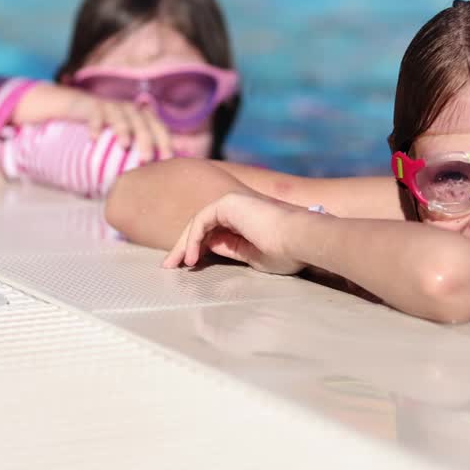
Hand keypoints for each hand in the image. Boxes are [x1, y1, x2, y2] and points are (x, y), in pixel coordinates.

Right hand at [13, 83, 172, 161]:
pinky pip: (96, 114)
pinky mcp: (94, 105)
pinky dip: (95, 125)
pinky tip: (93, 138)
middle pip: (143, 123)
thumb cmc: (111, 129)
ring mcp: (113, 106)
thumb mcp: (129, 139)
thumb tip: (165, 169)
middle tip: (146, 158)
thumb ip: (146, 149)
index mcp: (144, 118)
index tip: (167, 160)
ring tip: (124, 145)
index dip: (165, 142)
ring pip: (122, 117)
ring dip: (124, 130)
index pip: (160, 128)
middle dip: (146, 140)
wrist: (82, 108)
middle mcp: (131, 110)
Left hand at [163, 193, 310, 274]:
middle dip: (183, 247)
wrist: (300, 239)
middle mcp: (238, 210)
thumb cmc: (286, 252)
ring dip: (183, 244)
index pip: (213, 235)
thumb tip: (209, 252)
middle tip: (169, 267)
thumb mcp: (254, 258)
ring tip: (175, 266)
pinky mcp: (228, 202)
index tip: (186, 268)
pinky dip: (192, 238)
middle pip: (201, 227)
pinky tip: (191, 257)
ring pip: (198, 223)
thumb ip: (232, 251)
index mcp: (245, 223)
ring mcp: (233, 203)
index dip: (197, 250)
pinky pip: (202, 220)